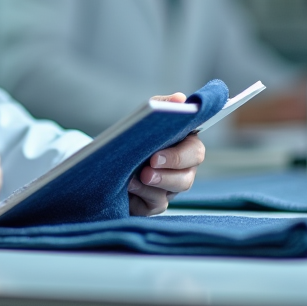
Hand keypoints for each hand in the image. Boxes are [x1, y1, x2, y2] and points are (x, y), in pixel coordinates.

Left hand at [127, 92, 205, 215]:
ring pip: (170, 194)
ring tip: (133, 178)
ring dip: (151, 187)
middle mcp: (182, 171)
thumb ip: (164, 104)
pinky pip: (154, 206)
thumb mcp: (148, 115)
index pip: (195, 153)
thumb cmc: (137, 134)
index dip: (180, 156)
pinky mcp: (153, 204)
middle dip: (166, 175)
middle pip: (186, 179)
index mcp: (185, 148)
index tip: (156, 155)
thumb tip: (181, 99)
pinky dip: (141, 198)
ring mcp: (168, 190)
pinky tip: (127, 191)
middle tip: (146, 169)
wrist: (110, 156)